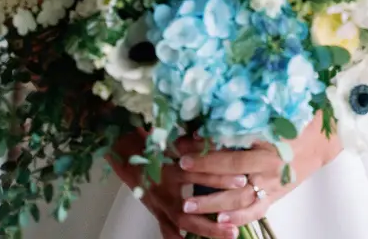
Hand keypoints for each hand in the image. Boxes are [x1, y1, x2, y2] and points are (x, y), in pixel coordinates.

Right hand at [110, 131, 249, 238]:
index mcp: (168, 168)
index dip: (218, 177)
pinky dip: (180, 238)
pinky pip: (167, 229)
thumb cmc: (153, 141)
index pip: (197, 174)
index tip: (241, 180)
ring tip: (229, 234)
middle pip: (189, 210)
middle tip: (234, 227)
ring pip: (182, 223)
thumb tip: (220, 138)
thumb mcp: (172, 138)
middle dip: (212, 220)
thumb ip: (193, 142)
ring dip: (205, 231)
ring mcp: (158, 204)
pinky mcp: (155, 210)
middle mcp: (162, 190)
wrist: (126, 152)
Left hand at [173, 116, 340, 233]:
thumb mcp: (272, 113)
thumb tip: (215, 110)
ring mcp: (272, 183)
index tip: (185, 141)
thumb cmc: (294, 121)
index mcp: (267, 140)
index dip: (207, 144)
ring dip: (212, 202)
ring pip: (239, 196)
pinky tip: (219, 221)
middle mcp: (269, 164)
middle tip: (179, 169)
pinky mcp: (275, 196)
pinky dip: (238, 218)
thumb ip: (247, 115)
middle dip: (203, 170)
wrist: (319, 141)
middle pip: (231, 170)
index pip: (231, 143)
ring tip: (188, 205)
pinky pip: (256, 211)